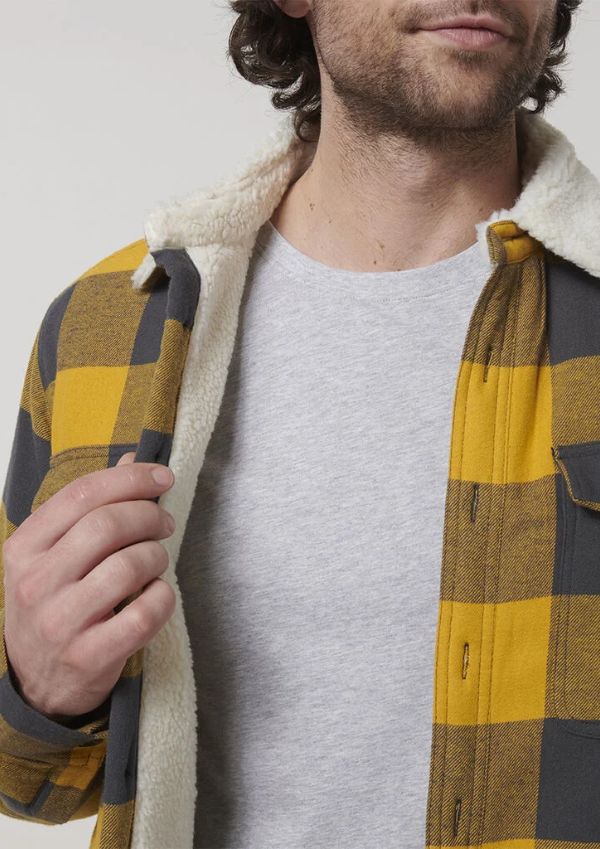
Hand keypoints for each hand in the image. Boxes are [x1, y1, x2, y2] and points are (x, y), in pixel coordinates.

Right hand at [2, 452, 176, 719]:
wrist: (37, 686)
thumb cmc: (54, 606)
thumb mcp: (54, 556)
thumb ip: (90, 509)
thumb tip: (132, 460)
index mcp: (24, 548)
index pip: (82, 494)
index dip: (130, 478)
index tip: (162, 477)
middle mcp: (35, 582)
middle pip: (108, 525)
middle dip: (149, 516)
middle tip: (164, 523)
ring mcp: (60, 622)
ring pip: (129, 566)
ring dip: (156, 557)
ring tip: (156, 562)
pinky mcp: (89, 656)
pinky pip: (144, 613)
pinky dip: (163, 597)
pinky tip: (157, 595)